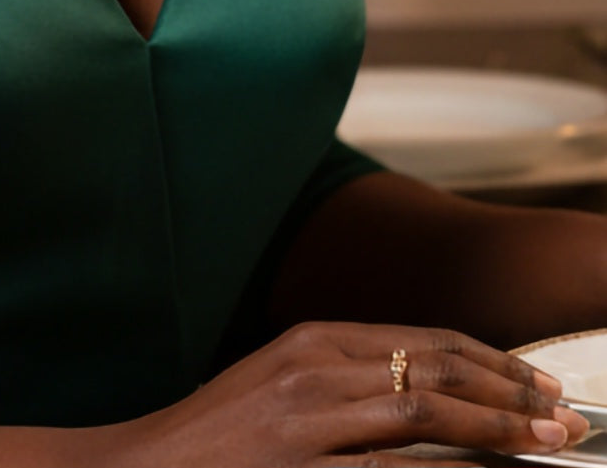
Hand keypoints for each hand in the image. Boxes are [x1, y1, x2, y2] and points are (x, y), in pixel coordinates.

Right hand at [114, 321, 589, 466]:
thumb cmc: (215, 437)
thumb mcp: (282, 385)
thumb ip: (346, 379)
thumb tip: (427, 390)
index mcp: (314, 341)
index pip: (426, 339)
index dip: (491, 359)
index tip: (536, 382)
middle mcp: (316, 369)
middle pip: (436, 367)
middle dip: (510, 390)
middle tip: (564, 414)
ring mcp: (309, 421)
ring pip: (426, 410)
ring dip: (498, 427)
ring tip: (547, 441)